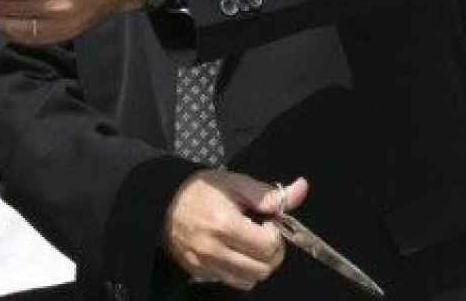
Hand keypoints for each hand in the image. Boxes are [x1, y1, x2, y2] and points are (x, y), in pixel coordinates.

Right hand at [165, 171, 307, 290]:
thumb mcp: (236, 183)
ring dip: (258, 265)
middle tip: (263, 234)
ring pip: (250, 280)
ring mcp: (205, 265)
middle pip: (263, 268)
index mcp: (224, 224)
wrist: (164, 202)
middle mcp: (213, 250)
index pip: (268, 246)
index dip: (275, 234)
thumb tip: (302, 189)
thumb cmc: (203, 190)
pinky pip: (231, 281)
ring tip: (250, 244)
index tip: (267, 222)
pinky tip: (235, 252)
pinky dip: (241, 271)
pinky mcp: (199, 273)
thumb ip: (269, 194)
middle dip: (272, 252)